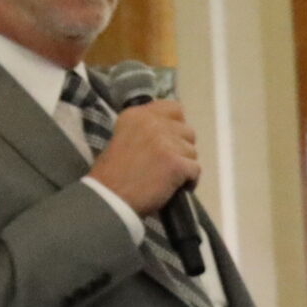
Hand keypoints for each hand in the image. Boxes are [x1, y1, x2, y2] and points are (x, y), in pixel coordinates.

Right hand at [86, 99, 200, 217]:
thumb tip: (171, 131)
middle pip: (187, 131)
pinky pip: (196, 170)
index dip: (176, 126)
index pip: (174, 109)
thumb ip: (147, 129)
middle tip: (167, 163)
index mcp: (137, 115)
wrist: (110, 197)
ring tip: (167, 177)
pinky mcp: (176, 163)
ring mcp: (166, 142)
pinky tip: (174, 187)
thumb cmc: (113, 173)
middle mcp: (153, 123)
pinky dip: (189, 181)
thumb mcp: (124, 136)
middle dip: (181, 148)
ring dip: (184, 165)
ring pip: (193, 152)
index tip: (169, 140)